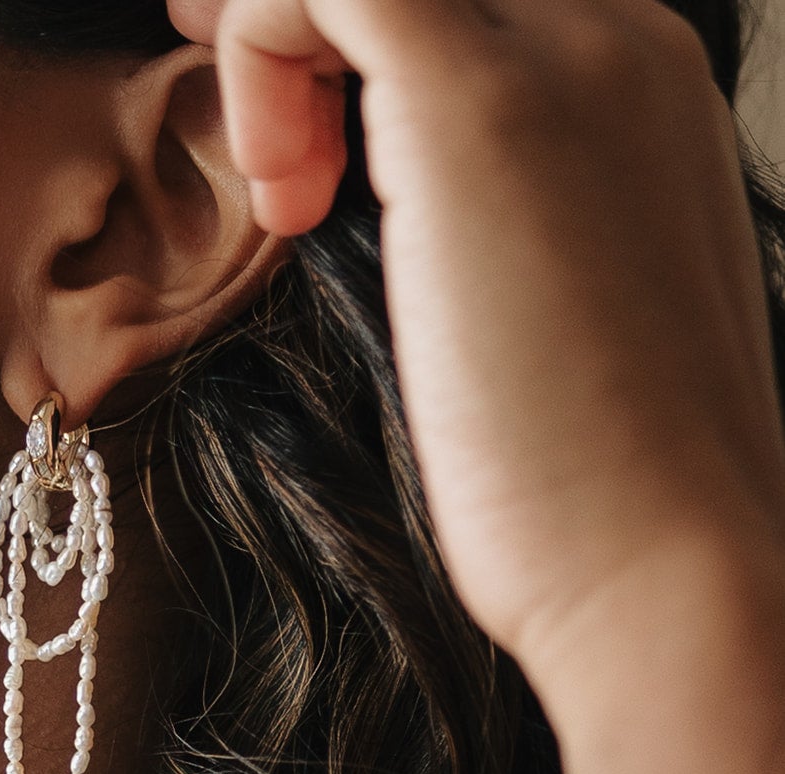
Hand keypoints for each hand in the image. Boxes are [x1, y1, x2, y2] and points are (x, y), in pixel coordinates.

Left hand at [170, 0, 784, 696]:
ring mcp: (563, 62)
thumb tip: (414, 241)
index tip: (296, 151)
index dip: (357, 52)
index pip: (474, 6)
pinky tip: (281, 199)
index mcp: (639, 99)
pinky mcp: (478, 109)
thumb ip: (496, 241)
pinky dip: (264, 49)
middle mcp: (619, 47)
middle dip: (310, 29)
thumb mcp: (556, 328)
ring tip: (275, 193)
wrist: (662, 570)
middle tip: (258, 146)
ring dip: (282, 45)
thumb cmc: (594, 497)